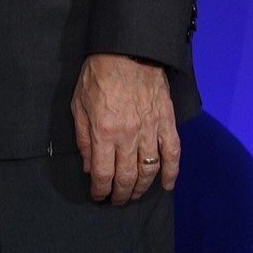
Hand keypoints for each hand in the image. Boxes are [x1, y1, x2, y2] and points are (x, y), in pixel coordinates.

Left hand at [71, 53, 180, 204]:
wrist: (127, 51)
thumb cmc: (98, 75)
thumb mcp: (78, 105)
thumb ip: (83, 138)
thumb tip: (89, 166)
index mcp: (103, 132)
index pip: (103, 174)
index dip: (100, 191)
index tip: (98, 196)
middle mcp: (128, 137)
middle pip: (127, 177)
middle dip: (120, 194)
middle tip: (116, 200)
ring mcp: (150, 131)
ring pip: (149, 171)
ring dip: (142, 188)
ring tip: (134, 195)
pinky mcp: (166, 123)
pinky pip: (173, 154)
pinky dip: (171, 173)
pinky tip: (167, 186)